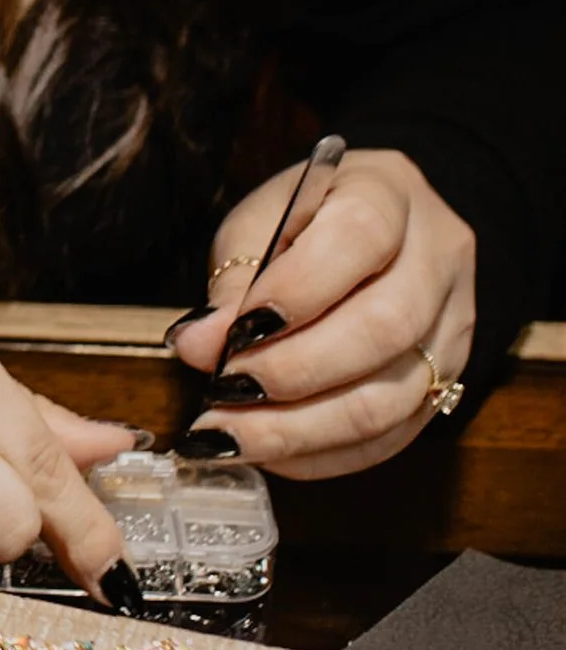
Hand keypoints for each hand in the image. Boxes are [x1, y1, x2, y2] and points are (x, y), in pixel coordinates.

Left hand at [165, 148, 475, 478]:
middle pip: (385, 328)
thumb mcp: (258, 223)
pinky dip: (321, 455)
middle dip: (291, 372)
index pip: (360, 238)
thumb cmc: (307, 223)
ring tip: (227, 435)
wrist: (379, 234)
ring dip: (299, 430)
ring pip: (391, 399)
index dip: (296, 291)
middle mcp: (438, 261)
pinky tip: (267, 452)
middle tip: (219, 393)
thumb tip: (197, 346)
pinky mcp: (445, 385)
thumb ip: (233, 281)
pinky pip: (391, 438)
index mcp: (390, 194)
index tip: (232, 333)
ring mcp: (452, 329)